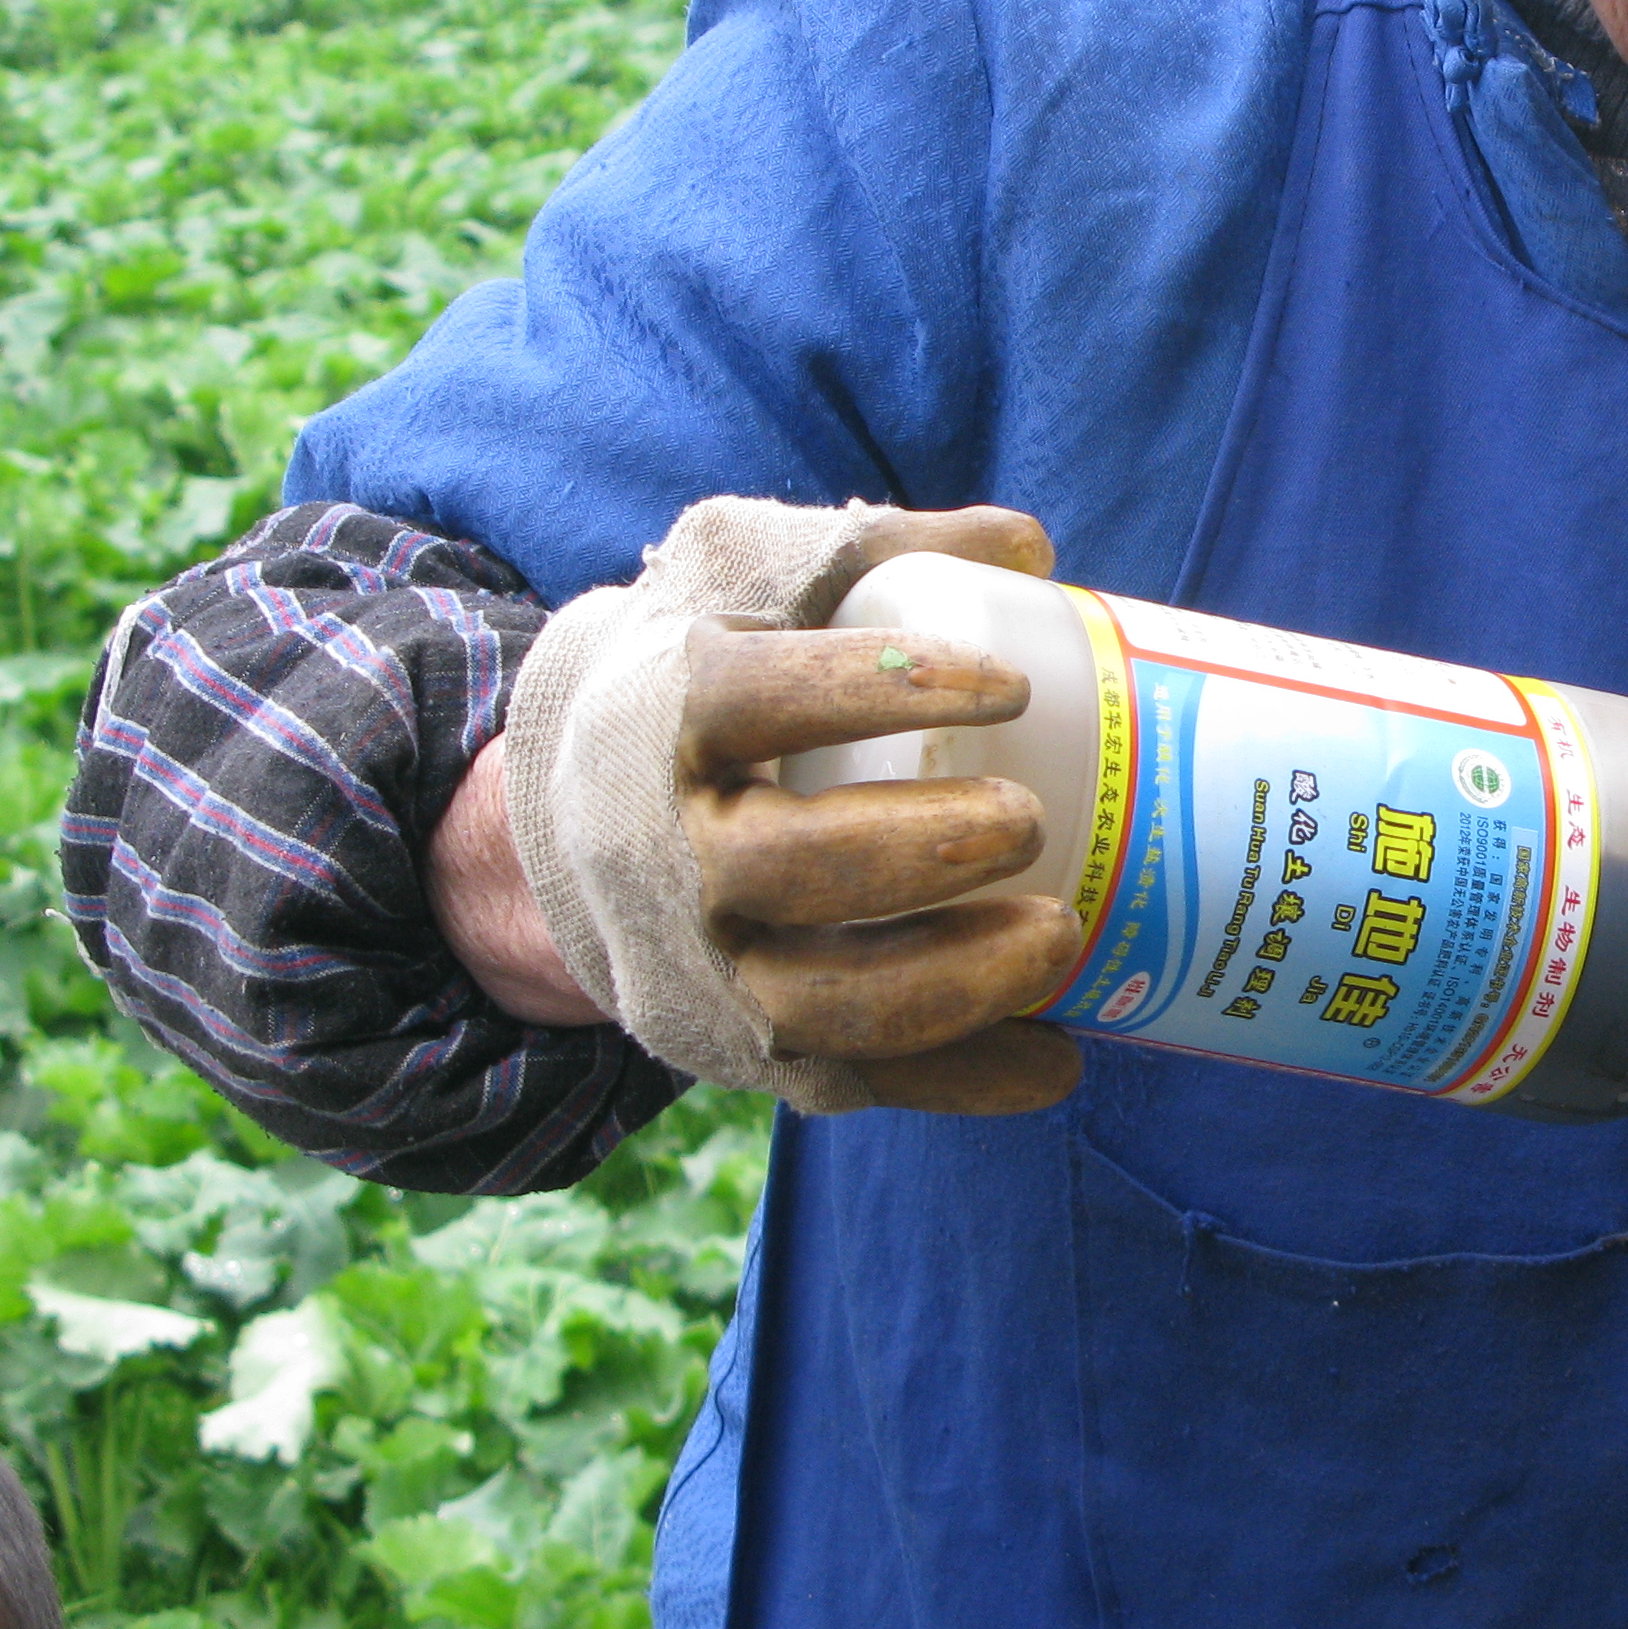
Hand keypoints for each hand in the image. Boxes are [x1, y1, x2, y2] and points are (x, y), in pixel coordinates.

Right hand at [673, 512, 1084, 1113]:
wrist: (567, 818)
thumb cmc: (696, 673)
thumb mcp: (743, 577)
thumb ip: (874, 546)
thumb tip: (1031, 548)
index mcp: (664, 716)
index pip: (755, 697)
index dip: (880, 687)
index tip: (1005, 681)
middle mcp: (661, 852)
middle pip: (784, 868)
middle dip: (919, 854)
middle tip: (1028, 816)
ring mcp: (697, 966)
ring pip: (816, 1002)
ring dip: (951, 984)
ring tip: (1060, 935)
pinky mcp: (737, 1050)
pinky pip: (847, 1083)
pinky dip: (959, 1082)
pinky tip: (1058, 1059)